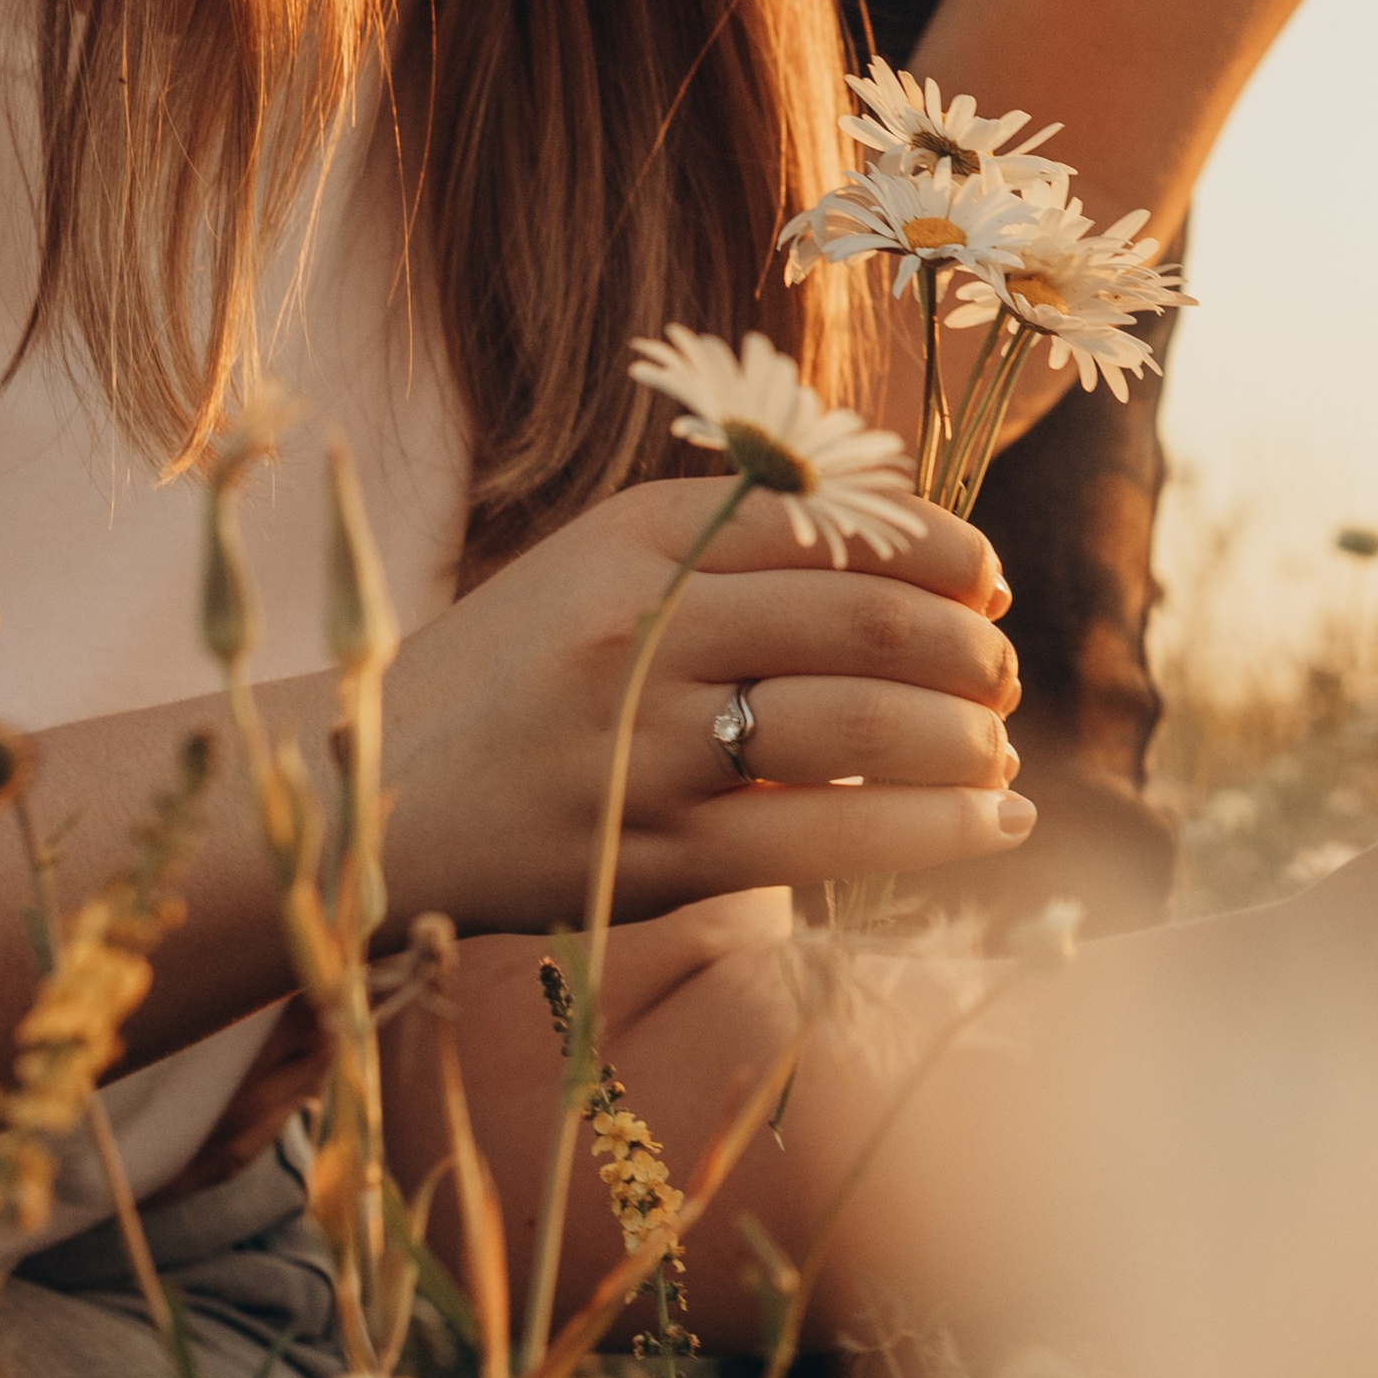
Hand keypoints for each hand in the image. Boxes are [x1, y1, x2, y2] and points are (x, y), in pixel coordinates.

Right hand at [382, 475, 1029, 933]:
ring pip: (855, 727)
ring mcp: (644, 745)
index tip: (991, 585)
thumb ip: (735, 546)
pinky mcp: (652, 853)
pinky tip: (994, 825)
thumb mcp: (604, 569)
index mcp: (637, 538)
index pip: (830, 524)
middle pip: (862, 622)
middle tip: (1006, 677)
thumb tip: (921, 551)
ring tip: (1004, 754)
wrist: (371, 791)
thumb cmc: (519, 676)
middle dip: (967, 652)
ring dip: (965, 740)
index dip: (940, 552)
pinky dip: (934, 829)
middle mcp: (641, 628)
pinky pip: (825, 835)